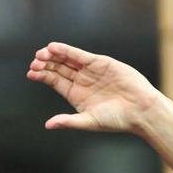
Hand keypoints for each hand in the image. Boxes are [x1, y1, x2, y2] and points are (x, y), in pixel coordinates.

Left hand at [25, 42, 162, 132]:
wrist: (141, 110)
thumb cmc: (117, 120)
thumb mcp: (89, 121)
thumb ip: (68, 122)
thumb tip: (48, 125)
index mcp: (76, 95)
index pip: (55, 81)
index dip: (42, 75)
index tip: (31, 72)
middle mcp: (82, 81)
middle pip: (58, 68)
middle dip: (45, 64)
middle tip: (35, 61)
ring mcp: (91, 71)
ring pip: (67, 60)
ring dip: (54, 55)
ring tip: (41, 54)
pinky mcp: (101, 63)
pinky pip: (80, 55)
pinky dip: (67, 50)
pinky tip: (54, 47)